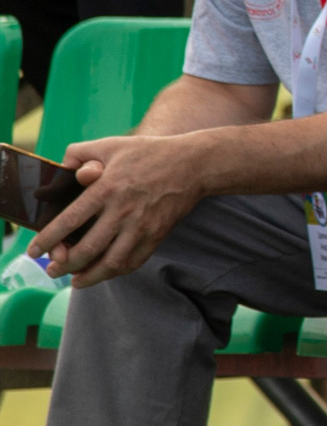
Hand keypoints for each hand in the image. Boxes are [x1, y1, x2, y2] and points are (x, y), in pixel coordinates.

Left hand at [37, 134, 208, 285]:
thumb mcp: (113, 144)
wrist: (194, 164)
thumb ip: (81, 153)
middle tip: (52, 270)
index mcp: (106, 189)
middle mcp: (122, 211)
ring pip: (111, 263)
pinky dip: (116, 272)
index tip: (33, 251)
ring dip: (89, 277)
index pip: (68, 221)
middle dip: (64, 265)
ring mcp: (141, 226)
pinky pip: (133, 262)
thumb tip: (62, 167)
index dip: (47, 240)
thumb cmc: (150, 153)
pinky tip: (104, 273)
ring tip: (75, 281)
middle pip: (87, 249)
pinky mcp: (157, 235)